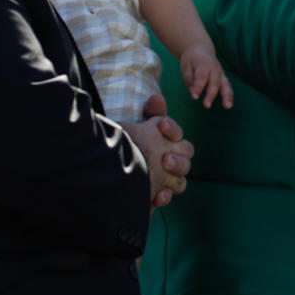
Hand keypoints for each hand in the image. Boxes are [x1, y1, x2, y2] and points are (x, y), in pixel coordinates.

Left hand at [122, 93, 194, 209]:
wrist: (109, 171)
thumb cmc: (128, 144)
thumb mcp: (134, 126)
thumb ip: (150, 112)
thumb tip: (158, 97)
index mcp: (166, 140)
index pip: (177, 133)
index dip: (172, 129)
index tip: (161, 125)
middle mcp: (171, 157)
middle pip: (186, 155)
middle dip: (177, 155)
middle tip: (165, 157)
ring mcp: (167, 177)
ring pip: (181, 177)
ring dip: (174, 174)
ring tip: (163, 169)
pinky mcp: (159, 193)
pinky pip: (169, 196)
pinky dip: (164, 196)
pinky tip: (157, 196)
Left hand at [180, 43, 233, 108]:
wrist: (201, 49)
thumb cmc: (191, 60)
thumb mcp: (185, 66)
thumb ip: (189, 79)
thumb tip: (193, 93)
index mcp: (204, 64)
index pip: (201, 77)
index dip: (198, 87)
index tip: (194, 97)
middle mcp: (215, 69)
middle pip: (214, 83)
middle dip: (211, 94)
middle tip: (206, 105)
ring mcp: (221, 73)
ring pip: (225, 85)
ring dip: (227, 96)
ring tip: (227, 106)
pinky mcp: (223, 78)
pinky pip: (228, 87)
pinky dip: (230, 96)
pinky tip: (229, 105)